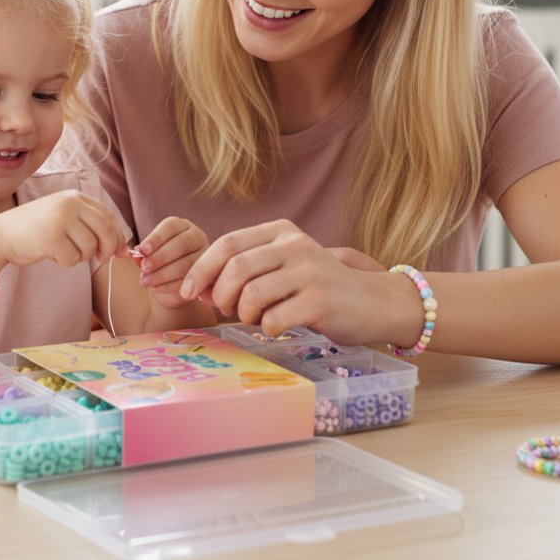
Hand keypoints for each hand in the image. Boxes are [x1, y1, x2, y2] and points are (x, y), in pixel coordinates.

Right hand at [0, 190, 124, 271]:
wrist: (1, 234)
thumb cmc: (35, 229)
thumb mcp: (63, 217)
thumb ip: (88, 225)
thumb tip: (120, 249)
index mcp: (74, 197)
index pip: (107, 215)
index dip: (118, 235)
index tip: (120, 252)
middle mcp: (69, 203)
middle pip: (105, 229)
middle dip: (109, 248)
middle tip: (102, 258)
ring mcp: (59, 219)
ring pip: (89, 247)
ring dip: (80, 256)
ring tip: (62, 250)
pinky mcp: (51, 237)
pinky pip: (72, 259)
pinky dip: (65, 262)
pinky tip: (50, 253)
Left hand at [133, 216, 209, 309]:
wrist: (171, 283)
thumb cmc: (158, 262)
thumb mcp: (150, 255)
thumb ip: (143, 254)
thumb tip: (135, 254)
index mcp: (181, 226)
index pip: (170, 226)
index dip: (155, 238)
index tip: (141, 250)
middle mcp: (197, 237)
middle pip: (181, 244)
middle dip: (160, 257)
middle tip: (144, 267)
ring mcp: (205, 257)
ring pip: (186, 264)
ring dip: (162, 274)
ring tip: (145, 281)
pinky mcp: (207, 276)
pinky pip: (189, 282)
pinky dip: (169, 286)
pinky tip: (155, 289)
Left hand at [178, 219, 387, 344]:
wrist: (371, 302)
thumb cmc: (316, 287)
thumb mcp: (283, 265)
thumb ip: (244, 269)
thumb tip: (194, 288)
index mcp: (281, 231)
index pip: (227, 243)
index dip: (200, 269)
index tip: (187, 292)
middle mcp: (295, 244)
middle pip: (235, 269)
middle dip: (220, 296)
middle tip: (228, 311)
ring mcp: (309, 271)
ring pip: (251, 295)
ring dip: (244, 315)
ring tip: (257, 318)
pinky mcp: (320, 300)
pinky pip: (273, 320)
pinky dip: (266, 329)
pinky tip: (278, 326)